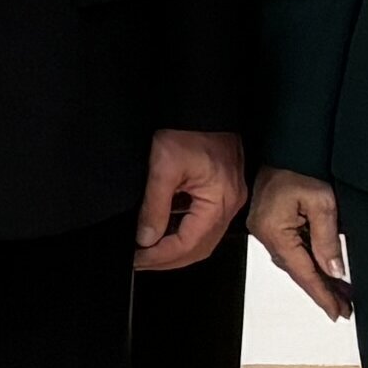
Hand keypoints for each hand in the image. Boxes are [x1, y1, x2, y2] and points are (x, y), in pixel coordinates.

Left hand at [133, 129, 249, 273]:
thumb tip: (146, 238)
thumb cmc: (190, 128)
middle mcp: (230, 204)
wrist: (204, 105)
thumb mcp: (163, 167)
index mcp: (219, 201)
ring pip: (203, 238)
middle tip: (140, 261)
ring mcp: (228, 199)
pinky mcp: (222, 192)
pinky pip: (204, 221)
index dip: (161, 256)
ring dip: (175, 247)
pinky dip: (183, 231)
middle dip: (168, 258)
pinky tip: (163, 231)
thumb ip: (155, 206)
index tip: (137, 259)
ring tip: (147, 251)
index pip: (189, 243)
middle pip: (199, 247)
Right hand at [249, 167, 354, 318]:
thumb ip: (327, 240)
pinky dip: (309, 263)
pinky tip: (323, 269)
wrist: (285, 146)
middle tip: (344, 308)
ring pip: (295, 263)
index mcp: (275, 232)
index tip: (337, 313)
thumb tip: (334, 271)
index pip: (304, 272)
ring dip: (317, 279)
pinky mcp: (270, 223)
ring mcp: (266, 230)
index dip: (322, 294)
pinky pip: (291, 251)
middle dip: (322, 291)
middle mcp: (266, 235)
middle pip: (298, 272)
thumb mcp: (322, 203)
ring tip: (340, 293)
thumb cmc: (300, 168)